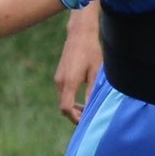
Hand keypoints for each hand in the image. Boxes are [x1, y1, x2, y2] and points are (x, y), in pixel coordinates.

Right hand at [55, 8, 102, 124]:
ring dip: (73, 106)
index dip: (75, 118)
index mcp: (69, 82)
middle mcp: (60, 81)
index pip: (66, 108)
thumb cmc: (91, 51)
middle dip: (75, 114)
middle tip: (89, 117)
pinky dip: (70, 98)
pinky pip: (63, 92)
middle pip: (63, 106)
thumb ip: (92, 91)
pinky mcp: (60, 74)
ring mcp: (58, 77)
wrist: (80, 34)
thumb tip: (92, 108)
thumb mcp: (96, 73)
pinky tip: (82, 98)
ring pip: (62, 99)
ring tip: (87, 108)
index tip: (85, 121)